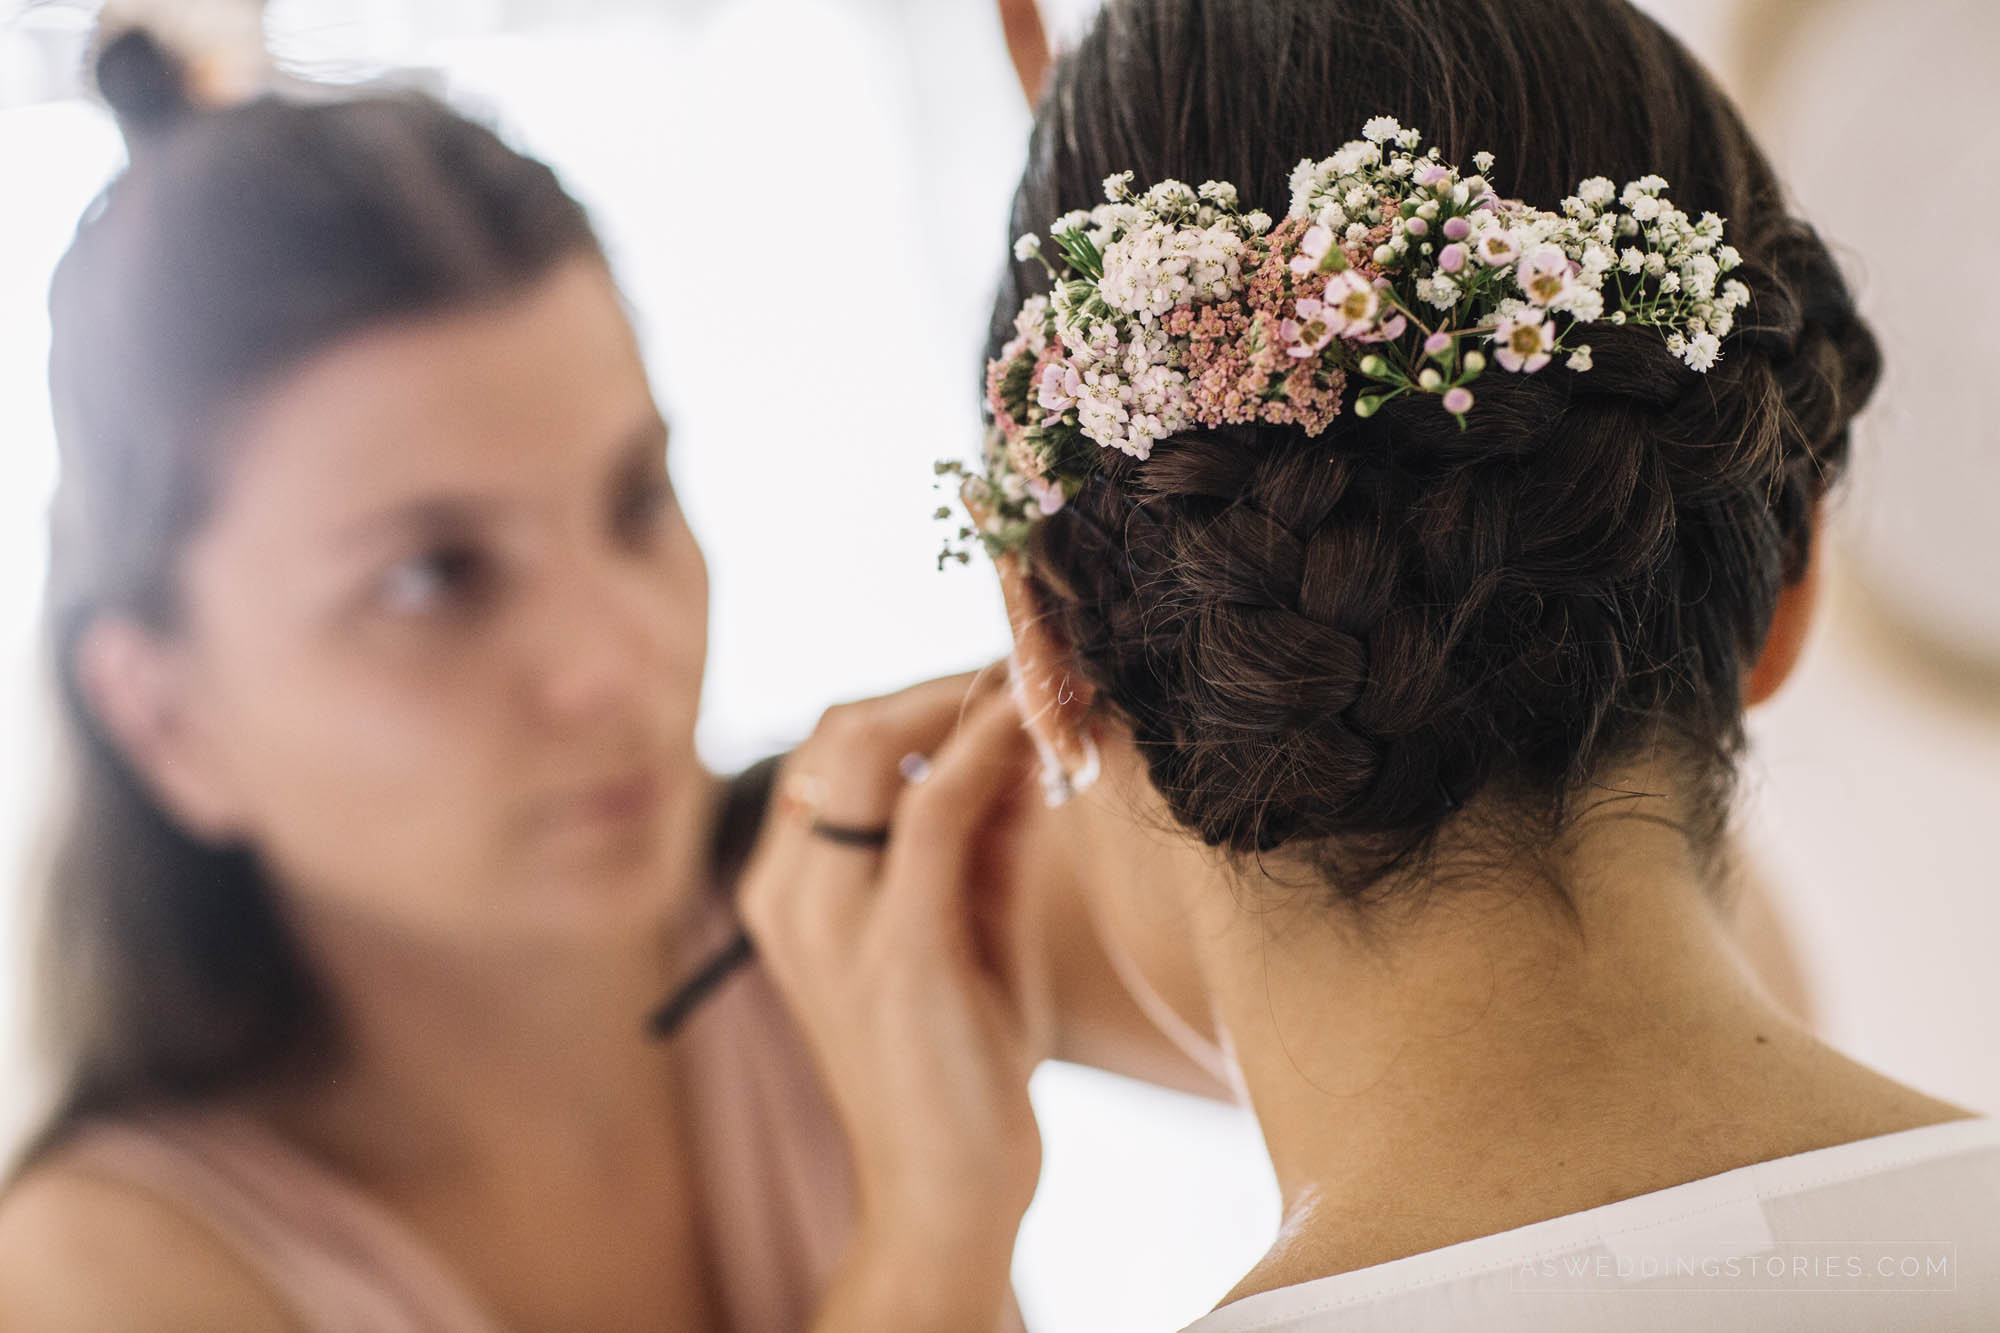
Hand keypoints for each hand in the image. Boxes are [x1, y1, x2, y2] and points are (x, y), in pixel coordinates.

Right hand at [738, 671, 1048, 1330]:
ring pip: (868, 742)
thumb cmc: (960, 1057)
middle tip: (1030, 672)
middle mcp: (786, 892)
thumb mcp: (967, 920)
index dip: (921, 692)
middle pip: (839, 724)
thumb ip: (983, 830)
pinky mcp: (892, 948)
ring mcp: (829, 920)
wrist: (948, 1190)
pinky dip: (986, 750)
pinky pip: (932, 806)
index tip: (1006, 674)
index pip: (833, 743)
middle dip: (939, 682)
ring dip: (964, 699)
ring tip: (1043, 690)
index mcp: (787, 885)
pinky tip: (1038, 735)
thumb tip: (1020, 729)